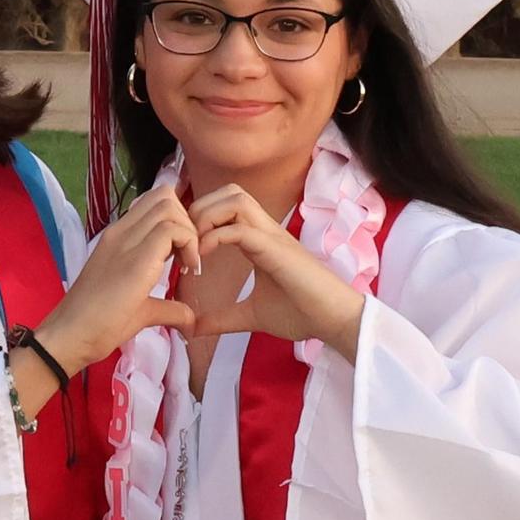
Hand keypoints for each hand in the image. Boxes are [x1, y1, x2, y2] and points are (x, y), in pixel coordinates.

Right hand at [34, 188, 197, 377]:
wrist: (72, 335)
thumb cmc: (98, 325)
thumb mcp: (141, 311)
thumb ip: (167, 308)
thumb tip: (190, 321)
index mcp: (118, 238)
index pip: (152, 202)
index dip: (177, 218)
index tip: (183, 251)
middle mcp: (120, 231)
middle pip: (163, 195)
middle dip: (187, 219)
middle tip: (190, 253)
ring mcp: (125, 240)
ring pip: (167, 206)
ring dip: (188, 230)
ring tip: (188, 261)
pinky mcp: (135, 257)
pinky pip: (171, 229)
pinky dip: (189, 243)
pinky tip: (188, 268)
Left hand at [187, 186, 364, 359]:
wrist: (334, 322)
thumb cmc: (301, 313)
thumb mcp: (251, 315)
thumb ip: (222, 318)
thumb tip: (193, 328)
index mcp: (260, 239)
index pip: (226, 206)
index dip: (199, 220)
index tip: (184, 252)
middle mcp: (266, 230)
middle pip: (229, 192)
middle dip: (199, 210)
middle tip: (186, 243)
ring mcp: (273, 236)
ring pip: (235, 199)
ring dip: (207, 217)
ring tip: (195, 248)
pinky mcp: (277, 250)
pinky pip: (240, 229)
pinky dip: (216, 238)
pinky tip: (204, 259)